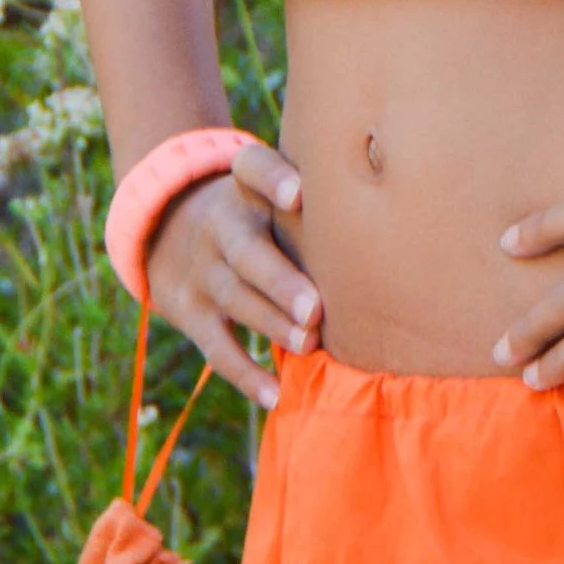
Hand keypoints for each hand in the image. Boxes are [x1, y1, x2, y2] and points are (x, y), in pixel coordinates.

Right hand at [146, 143, 320, 414]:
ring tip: (308, 344)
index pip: (251, 168)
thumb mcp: (269, 187)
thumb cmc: (257, 211)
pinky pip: (216, 347)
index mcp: (244, 189)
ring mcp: (203, 272)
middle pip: (245, 251)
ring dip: (271, 324)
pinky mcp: (191, 313)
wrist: (168, 227)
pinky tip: (275, 394)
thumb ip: (319, 188)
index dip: (271, 179)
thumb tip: (395, 198)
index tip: (299, 193)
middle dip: (279, 281)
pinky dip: (244, 374)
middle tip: (315, 308)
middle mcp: (220, 227)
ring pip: (235, 298)